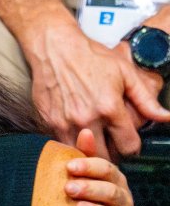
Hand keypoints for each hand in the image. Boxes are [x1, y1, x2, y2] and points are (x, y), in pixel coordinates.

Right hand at [28, 24, 169, 159]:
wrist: (54, 48)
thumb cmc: (90, 57)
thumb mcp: (125, 72)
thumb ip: (146, 99)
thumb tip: (165, 117)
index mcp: (109, 108)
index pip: (128, 147)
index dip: (132, 146)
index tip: (128, 141)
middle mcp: (86, 119)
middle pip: (104, 157)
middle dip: (111, 154)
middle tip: (110, 144)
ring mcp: (64, 123)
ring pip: (80, 154)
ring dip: (88, 151)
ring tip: (93, 140)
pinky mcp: (48, 122)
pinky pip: (62, 143)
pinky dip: (70, 141)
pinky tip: (75, 130)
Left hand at [66, 129, 134, 205]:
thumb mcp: (86, 182)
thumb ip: (86, 159)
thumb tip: (85, 130)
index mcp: (113, 183)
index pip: (107, 170)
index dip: (89, 167)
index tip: (69, 166)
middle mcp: (122, 201)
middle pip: (111, 192)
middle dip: (91, 188)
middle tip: (69, 188)